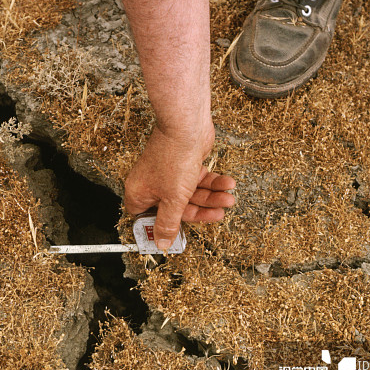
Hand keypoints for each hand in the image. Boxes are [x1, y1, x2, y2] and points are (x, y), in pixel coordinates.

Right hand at [123, 122, 235, 249]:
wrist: (187, 125)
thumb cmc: (173, 158)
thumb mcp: (172, 199)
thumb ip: (168, 223)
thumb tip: (161, 244)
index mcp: (140, 193)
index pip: (148, 219)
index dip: (163, 228)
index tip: (178, 236)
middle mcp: (153, 185)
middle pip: (176, 209)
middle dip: (200, 211)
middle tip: (218, 215)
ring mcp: (170, 175)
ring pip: (192, 195)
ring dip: (212, 198)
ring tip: (228, 199)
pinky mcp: (185, 166)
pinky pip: (200, 181)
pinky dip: (213, 184)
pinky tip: (227, 184)